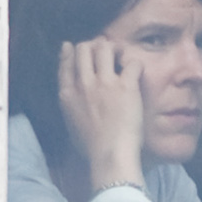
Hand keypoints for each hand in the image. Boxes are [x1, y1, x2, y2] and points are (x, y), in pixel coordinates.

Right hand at [57, 37, 146, 194]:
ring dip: (114, 48)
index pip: (65, 62)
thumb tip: (71, 97)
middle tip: (105, 54)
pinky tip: (136, 71)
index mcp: (67, 94)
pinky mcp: (126, 86)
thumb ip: (69, 105)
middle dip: (94, 46)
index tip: (73, 47)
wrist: (109, 155)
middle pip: (84, 48)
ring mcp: (104, 83)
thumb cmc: (91, 147)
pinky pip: (131, 61)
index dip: (70, 51)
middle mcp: (83, 84)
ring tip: (120, 57)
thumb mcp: (70, 124)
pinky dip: (135, 63)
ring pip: (104, 46)